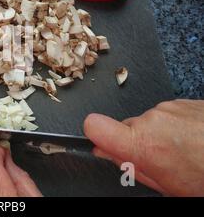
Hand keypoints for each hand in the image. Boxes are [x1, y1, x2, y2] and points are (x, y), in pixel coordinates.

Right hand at [84, 99, 203, 195]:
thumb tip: (110, 154)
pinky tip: (196, 141)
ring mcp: (171, 107)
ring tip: (187, 153)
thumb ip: (133, 168)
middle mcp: (153, 118)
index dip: (96, 137)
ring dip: (161, 135)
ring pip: (150, 121)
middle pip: (128, 128)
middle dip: (139, 143)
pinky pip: (169, 114)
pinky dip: (177, 127)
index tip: (103, 146)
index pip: (95, 127)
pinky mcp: (187, 101)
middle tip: (164, 162)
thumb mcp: (168, 187)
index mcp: (145, 144)